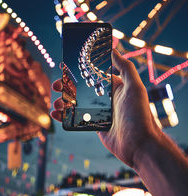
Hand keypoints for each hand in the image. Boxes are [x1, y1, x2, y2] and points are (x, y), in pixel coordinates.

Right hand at [51, 49, 159, 167]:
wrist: (139, 145)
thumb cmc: (139, 115)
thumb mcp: (135, 87)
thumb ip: (125, 68)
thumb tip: (113, 50)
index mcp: (115, 87)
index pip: (94, 75)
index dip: (80, 70)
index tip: (66, 66)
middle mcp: (106, 99)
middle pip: (82, 88)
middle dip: (68, 86)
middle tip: (56, 85)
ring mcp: (99, 112)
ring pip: (77, 103)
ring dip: (64, 101)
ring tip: (57, 102)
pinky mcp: (94, 125)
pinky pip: (76, 118)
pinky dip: (65, 116)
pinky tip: (56, 114)